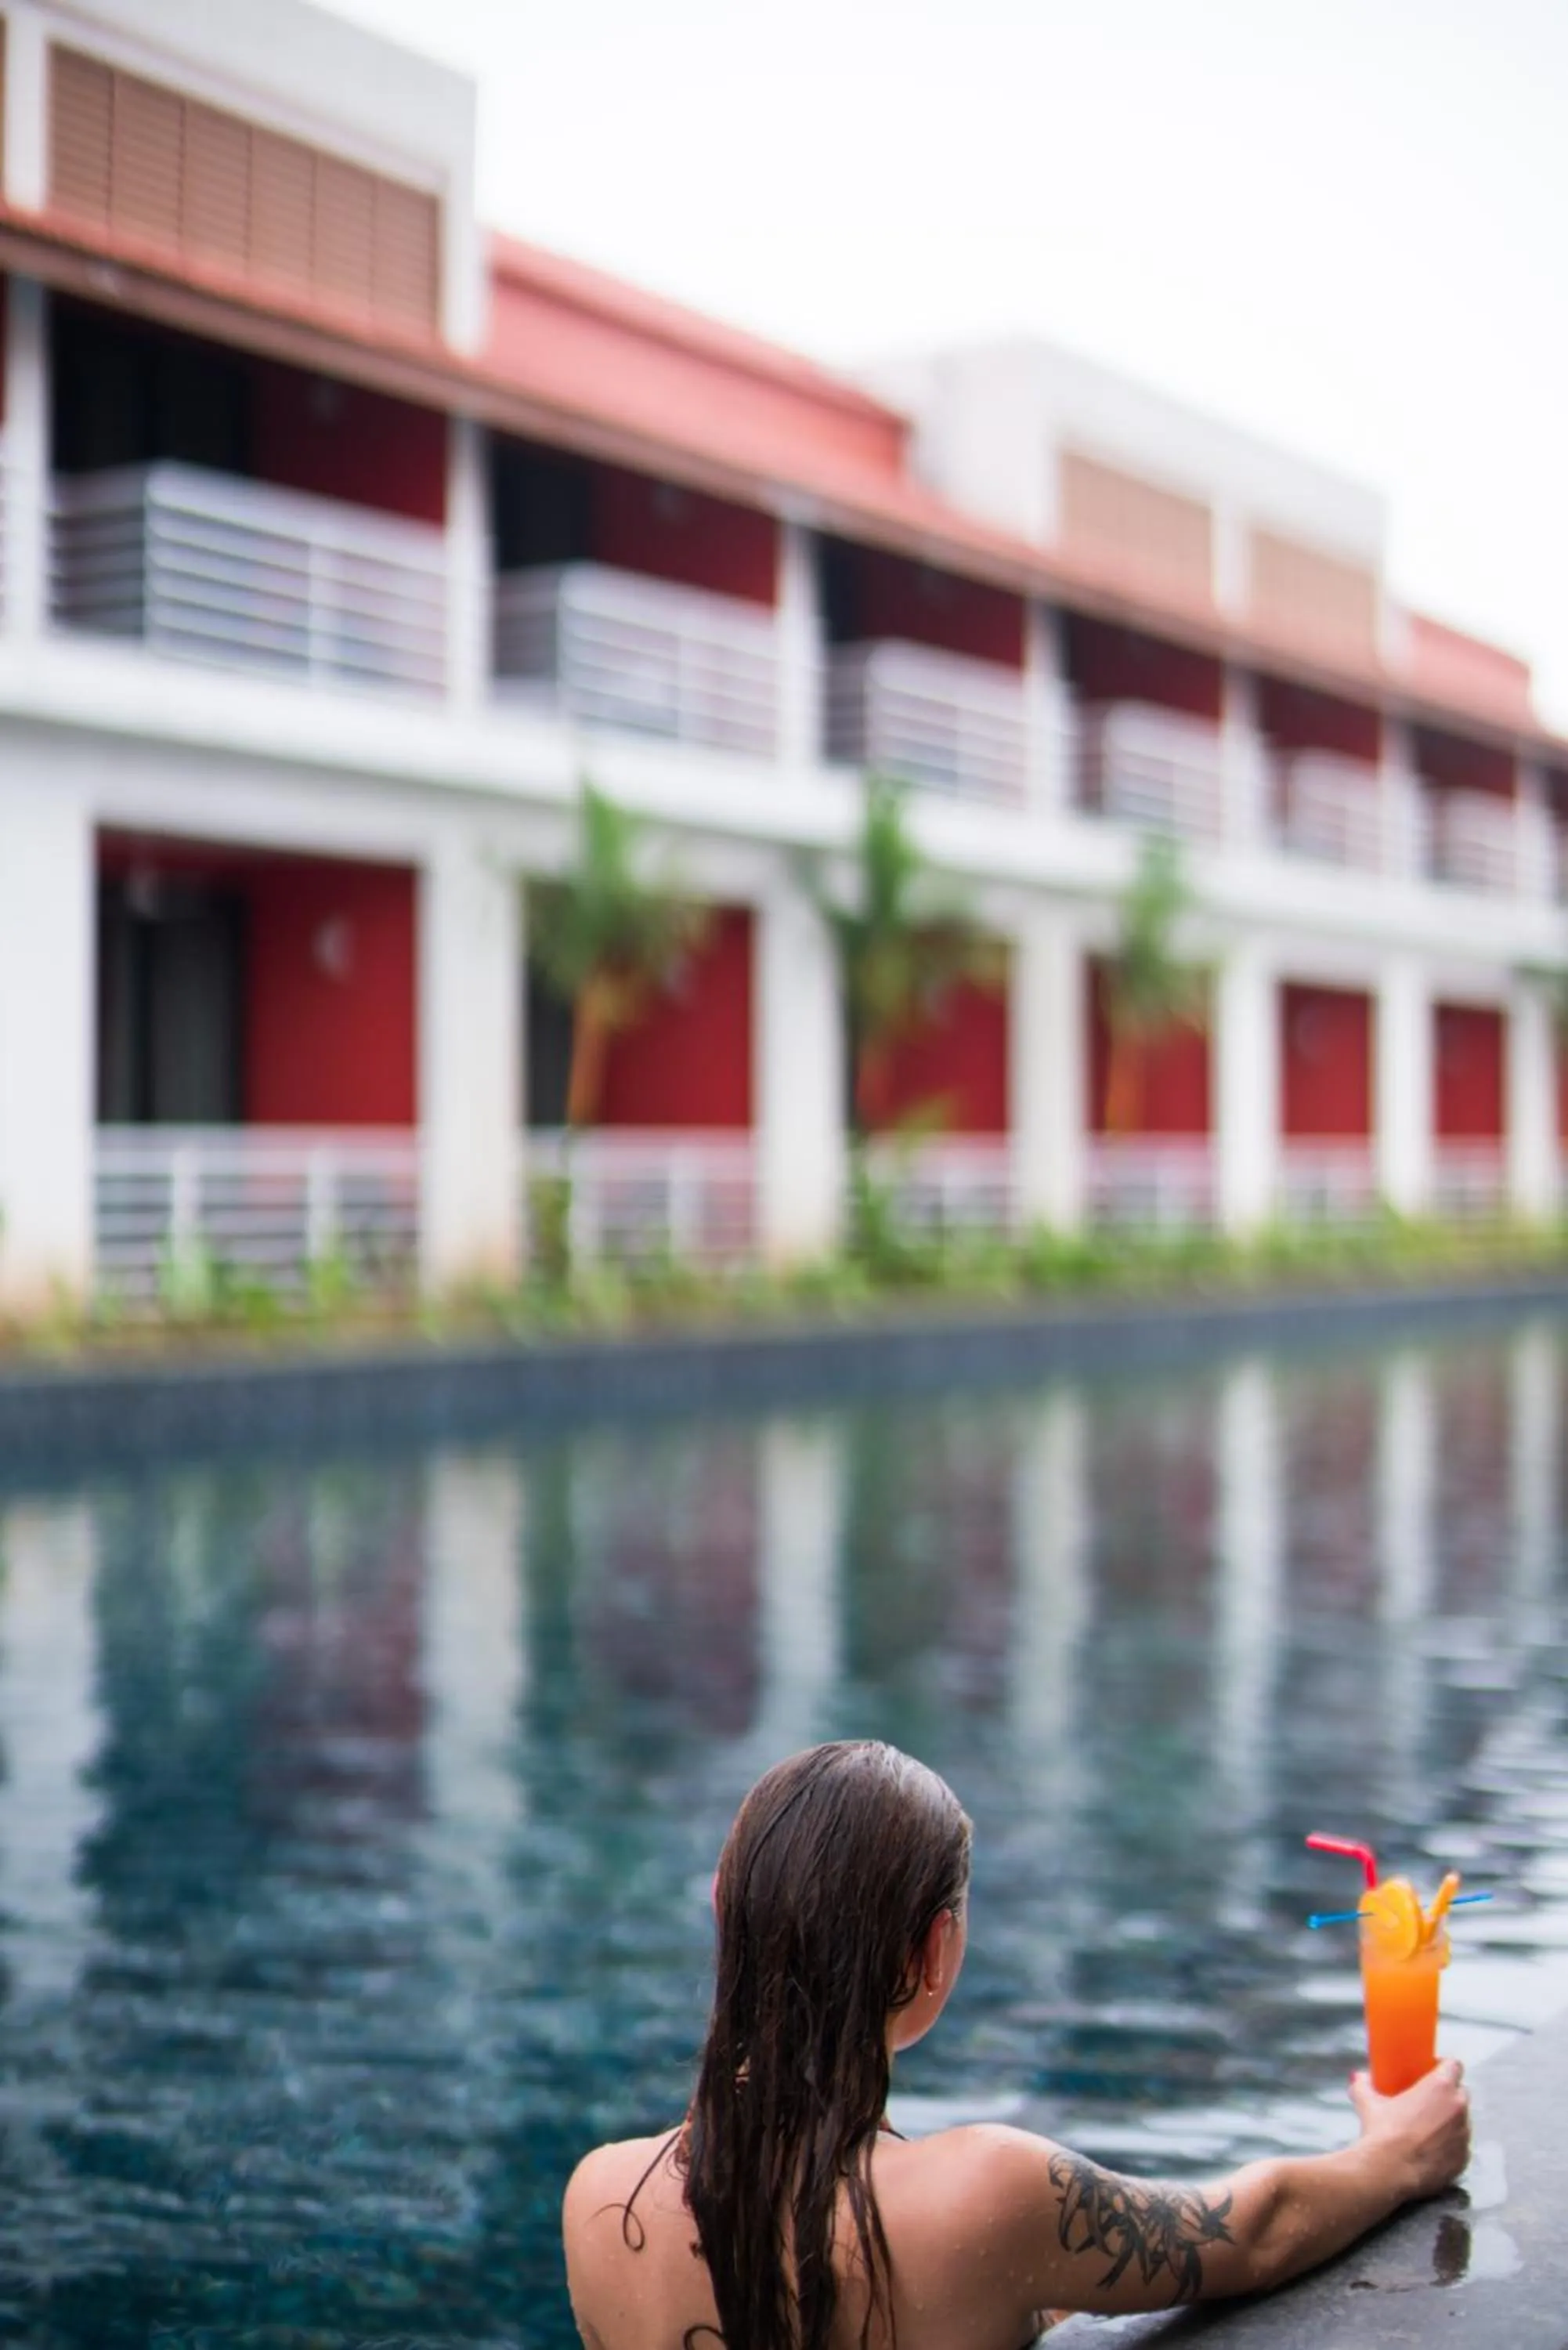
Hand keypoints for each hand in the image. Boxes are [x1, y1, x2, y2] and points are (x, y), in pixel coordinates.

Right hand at [1349, 2059, 1469, 2198]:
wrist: (1389, 2171)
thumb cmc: (1382, 2131)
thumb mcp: (1368, 2102)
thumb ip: (1365, 2085)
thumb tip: (1359, 2078)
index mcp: (1440, 2086)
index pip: (1454, 2065)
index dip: (1443, 2067)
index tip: (1430, 2073)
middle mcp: (1458, 2108)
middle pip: (1461, 2092)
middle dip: (1448, 2095)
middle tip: (1427, 2102)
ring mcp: (1464, 2136)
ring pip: (1462, 2121)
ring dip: (1450, 2122)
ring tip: (1428, 2130)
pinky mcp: (1463, 2160)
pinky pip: (1460, 2147)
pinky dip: (1450, 2147)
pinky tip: (1431, 2152)